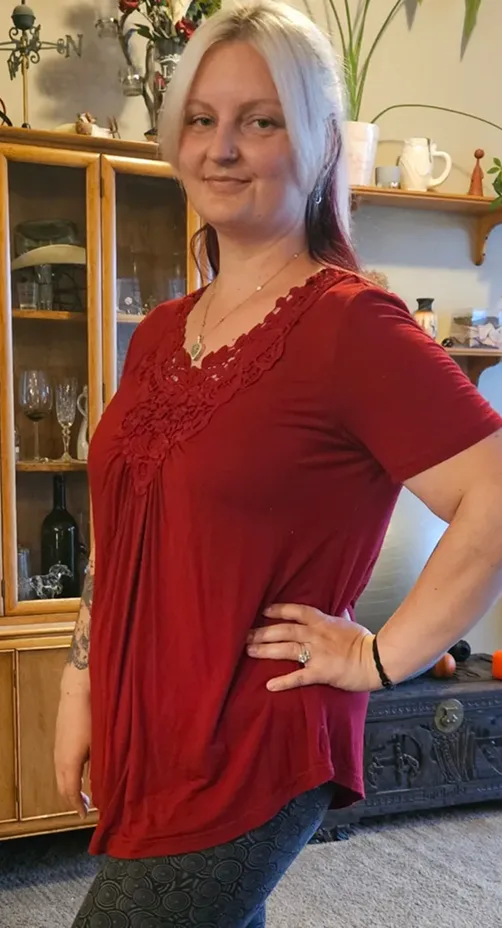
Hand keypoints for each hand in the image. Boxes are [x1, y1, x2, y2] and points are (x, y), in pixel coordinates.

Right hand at [54, 689, 90, 818]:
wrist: (77, 692)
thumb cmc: (94, 717)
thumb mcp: (101, 743)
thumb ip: (100, 766)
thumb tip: (101, 784)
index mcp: (70, 763)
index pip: (70, 792)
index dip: (77, 806)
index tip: (84, 815)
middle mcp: (59, 760)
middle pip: (62, 788)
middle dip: (72, 800)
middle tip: (85, 808)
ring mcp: (57, 750)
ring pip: (60, 777)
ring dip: (69, 788)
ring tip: (83, 794)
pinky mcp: (59, 742)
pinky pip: (61, 767)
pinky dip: (68, 777)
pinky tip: (79, 774)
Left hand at [246, 603, 380, 692]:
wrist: (377, 659)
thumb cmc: (365, 642)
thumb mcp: (348, 623)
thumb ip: (337, 618)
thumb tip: (338, 610)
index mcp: (323, 621)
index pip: (296, 611)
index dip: (278, 610)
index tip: (263, 611)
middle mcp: (316, 635)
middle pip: (284, 630)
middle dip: (263, 632)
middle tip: (245, 634)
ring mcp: (317, 653)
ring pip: (286, 649)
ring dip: (266, 650)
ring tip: (249, 651)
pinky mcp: (321, 672)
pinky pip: (299, 676)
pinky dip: (284, 681)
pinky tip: (269, 685)